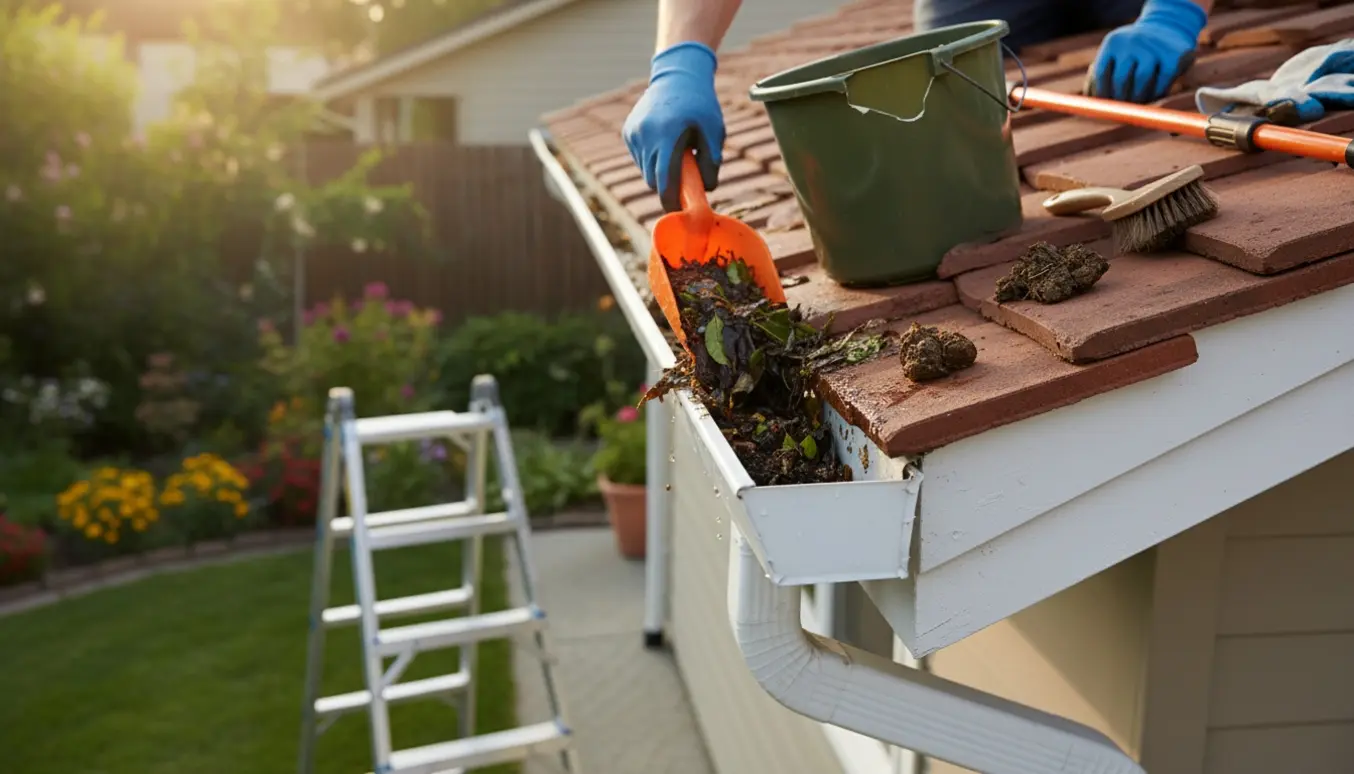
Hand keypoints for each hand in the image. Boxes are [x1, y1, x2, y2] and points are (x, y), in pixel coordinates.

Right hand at [622, 41, 723, 212]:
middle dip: (668, 187)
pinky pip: (640, 158)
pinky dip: (653, 159)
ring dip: (661, 171)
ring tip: (677, 153)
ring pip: (646, 170)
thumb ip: (711, 163)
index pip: (664, 181)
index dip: (671, 201)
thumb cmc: (701, 103)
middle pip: (654, 180)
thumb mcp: (714, 131)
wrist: (677, 74)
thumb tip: (706, 190)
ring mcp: (634, 133)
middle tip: (686, 183)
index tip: (679, 213)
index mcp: (667, 135)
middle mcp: (645, 135)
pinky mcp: (628, 132)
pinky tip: (665, 142)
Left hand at [1091, 0, 1206, 103]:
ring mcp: (1154, 46)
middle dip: (1120, 100)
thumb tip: (1090, 109)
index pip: (1100, 74)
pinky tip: (1155, 93)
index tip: (1104, 108)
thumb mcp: (1113, 58)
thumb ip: (1097, 80)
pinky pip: (1162, 82)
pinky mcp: (1174, 54)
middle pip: (1121, 79)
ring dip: (1138, 98)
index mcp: (1112, 43)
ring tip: (1138, 102)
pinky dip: (1156, 93)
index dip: (1101, 95)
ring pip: (1141, 81)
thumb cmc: (1133, 54)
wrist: (1169, 27)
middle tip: (1123, 111)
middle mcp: (1131, 40)